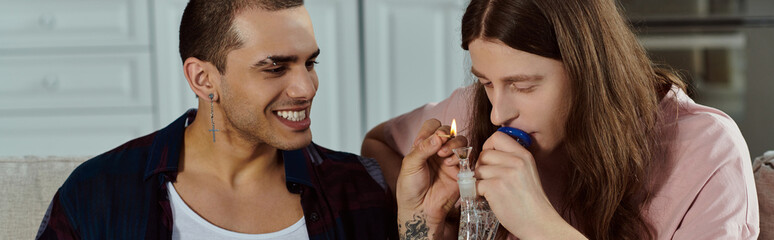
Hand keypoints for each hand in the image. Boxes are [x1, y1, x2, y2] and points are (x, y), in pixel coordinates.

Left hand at [396, 119, 466, 238]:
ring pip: (460, 140)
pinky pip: (468, 156)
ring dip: (453, 144)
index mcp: (424, 146)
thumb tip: (439, 135)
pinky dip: (460, 156)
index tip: (424, 142)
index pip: (433, 126)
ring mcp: (450, 159)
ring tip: (444, 156)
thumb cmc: (410, 188)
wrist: (420, 209)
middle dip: (445, 135)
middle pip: (449, 130)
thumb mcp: (410, 165)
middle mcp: (438, 150)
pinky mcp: (461, 170)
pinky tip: (450, 164)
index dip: (432, 130)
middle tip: (438, 148)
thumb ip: (423, 148)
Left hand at [476, 131, 583, 238]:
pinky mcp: (495, 187)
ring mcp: (505, 173)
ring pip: (478, 169)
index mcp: (524, 155)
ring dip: (480, 181)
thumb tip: (486, 154)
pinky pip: (476, 184)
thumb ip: (511, 160)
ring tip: (491, 191)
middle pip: (484, 154)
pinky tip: (489, 199)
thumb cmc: (531, 201)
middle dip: (481, 167)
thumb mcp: (527, 172)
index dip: (488, 147)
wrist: (539, 222)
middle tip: (489, 179)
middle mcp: (516, 161)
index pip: (497, 136)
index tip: (491, 160)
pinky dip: (478, 193)